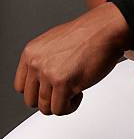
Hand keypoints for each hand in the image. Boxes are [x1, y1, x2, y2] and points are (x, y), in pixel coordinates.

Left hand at [14, 3, 130, 115]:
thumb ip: (43, 60)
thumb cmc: (88, 33)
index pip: (21, 86)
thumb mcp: (55, 42)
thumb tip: (40, 79)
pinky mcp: (64, 84)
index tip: (49, 89)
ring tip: (73, 89)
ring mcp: (49, 73)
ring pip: (46, 108)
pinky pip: (60, 109)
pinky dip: (71, 106)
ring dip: (62, 102)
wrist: (106, 29)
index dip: (38, 90)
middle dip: (49, 98)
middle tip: (63, 90)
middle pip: (31, 100)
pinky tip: (79, 92)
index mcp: (31, 52)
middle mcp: (37, 63)